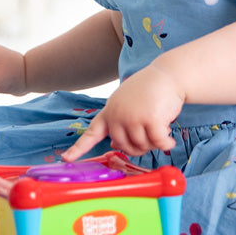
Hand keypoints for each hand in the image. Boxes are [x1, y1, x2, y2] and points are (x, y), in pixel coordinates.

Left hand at [62, 65, 183, 160]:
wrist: (168, 75)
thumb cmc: (149, 91)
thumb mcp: (128, 104)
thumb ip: (119, 122)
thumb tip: (114, 143)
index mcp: (110, 111)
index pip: (92, 132)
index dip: (79, 148)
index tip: (66, 159)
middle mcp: (118, 114)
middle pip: (124, 147)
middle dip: (139, 146)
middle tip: (151, 134)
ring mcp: (132, 117)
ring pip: (142, 147)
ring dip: (154, 142)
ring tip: (159, 127)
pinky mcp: (150, 119)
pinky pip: (158, 143)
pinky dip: (166, 143)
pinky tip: (169, 137)